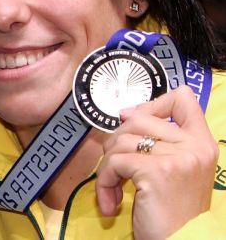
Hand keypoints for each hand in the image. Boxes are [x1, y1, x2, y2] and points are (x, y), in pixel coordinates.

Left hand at [96, 85, 218, 239]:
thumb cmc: (174, 210)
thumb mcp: (176, 168)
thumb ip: (158, 139)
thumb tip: (125, 112)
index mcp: (201, 141)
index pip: (183, 97)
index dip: (153, 103)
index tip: (135, 120)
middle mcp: (193, 146)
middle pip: (139, 116)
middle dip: (118, 139)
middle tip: (117, 165)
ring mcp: (177, 157)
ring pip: (123, 139)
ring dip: (109, 163)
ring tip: (114, 186)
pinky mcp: (157, 172)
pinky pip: (115, 161)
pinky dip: (105, 180)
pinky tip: (111, 201)